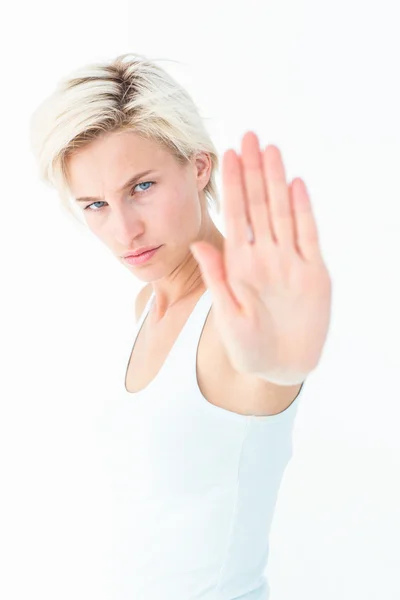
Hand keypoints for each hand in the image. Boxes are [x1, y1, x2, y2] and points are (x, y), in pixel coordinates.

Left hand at [190, 131, 331, 385]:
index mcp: (241, 264)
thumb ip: (217, 279)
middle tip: (250, 135)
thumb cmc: (247, 346)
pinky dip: (303, 212)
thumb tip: (200, 243)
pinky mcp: (313, 274)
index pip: (236, 215)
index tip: (226, 154)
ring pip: (283, 213)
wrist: (279, 367)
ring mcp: (290, 263)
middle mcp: (265, 256)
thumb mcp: (227, 314)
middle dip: (254, 171)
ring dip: (277, 182)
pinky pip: (308, 237)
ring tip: (272, 150)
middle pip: (259, 205)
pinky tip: (296, 186)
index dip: (232, 185)